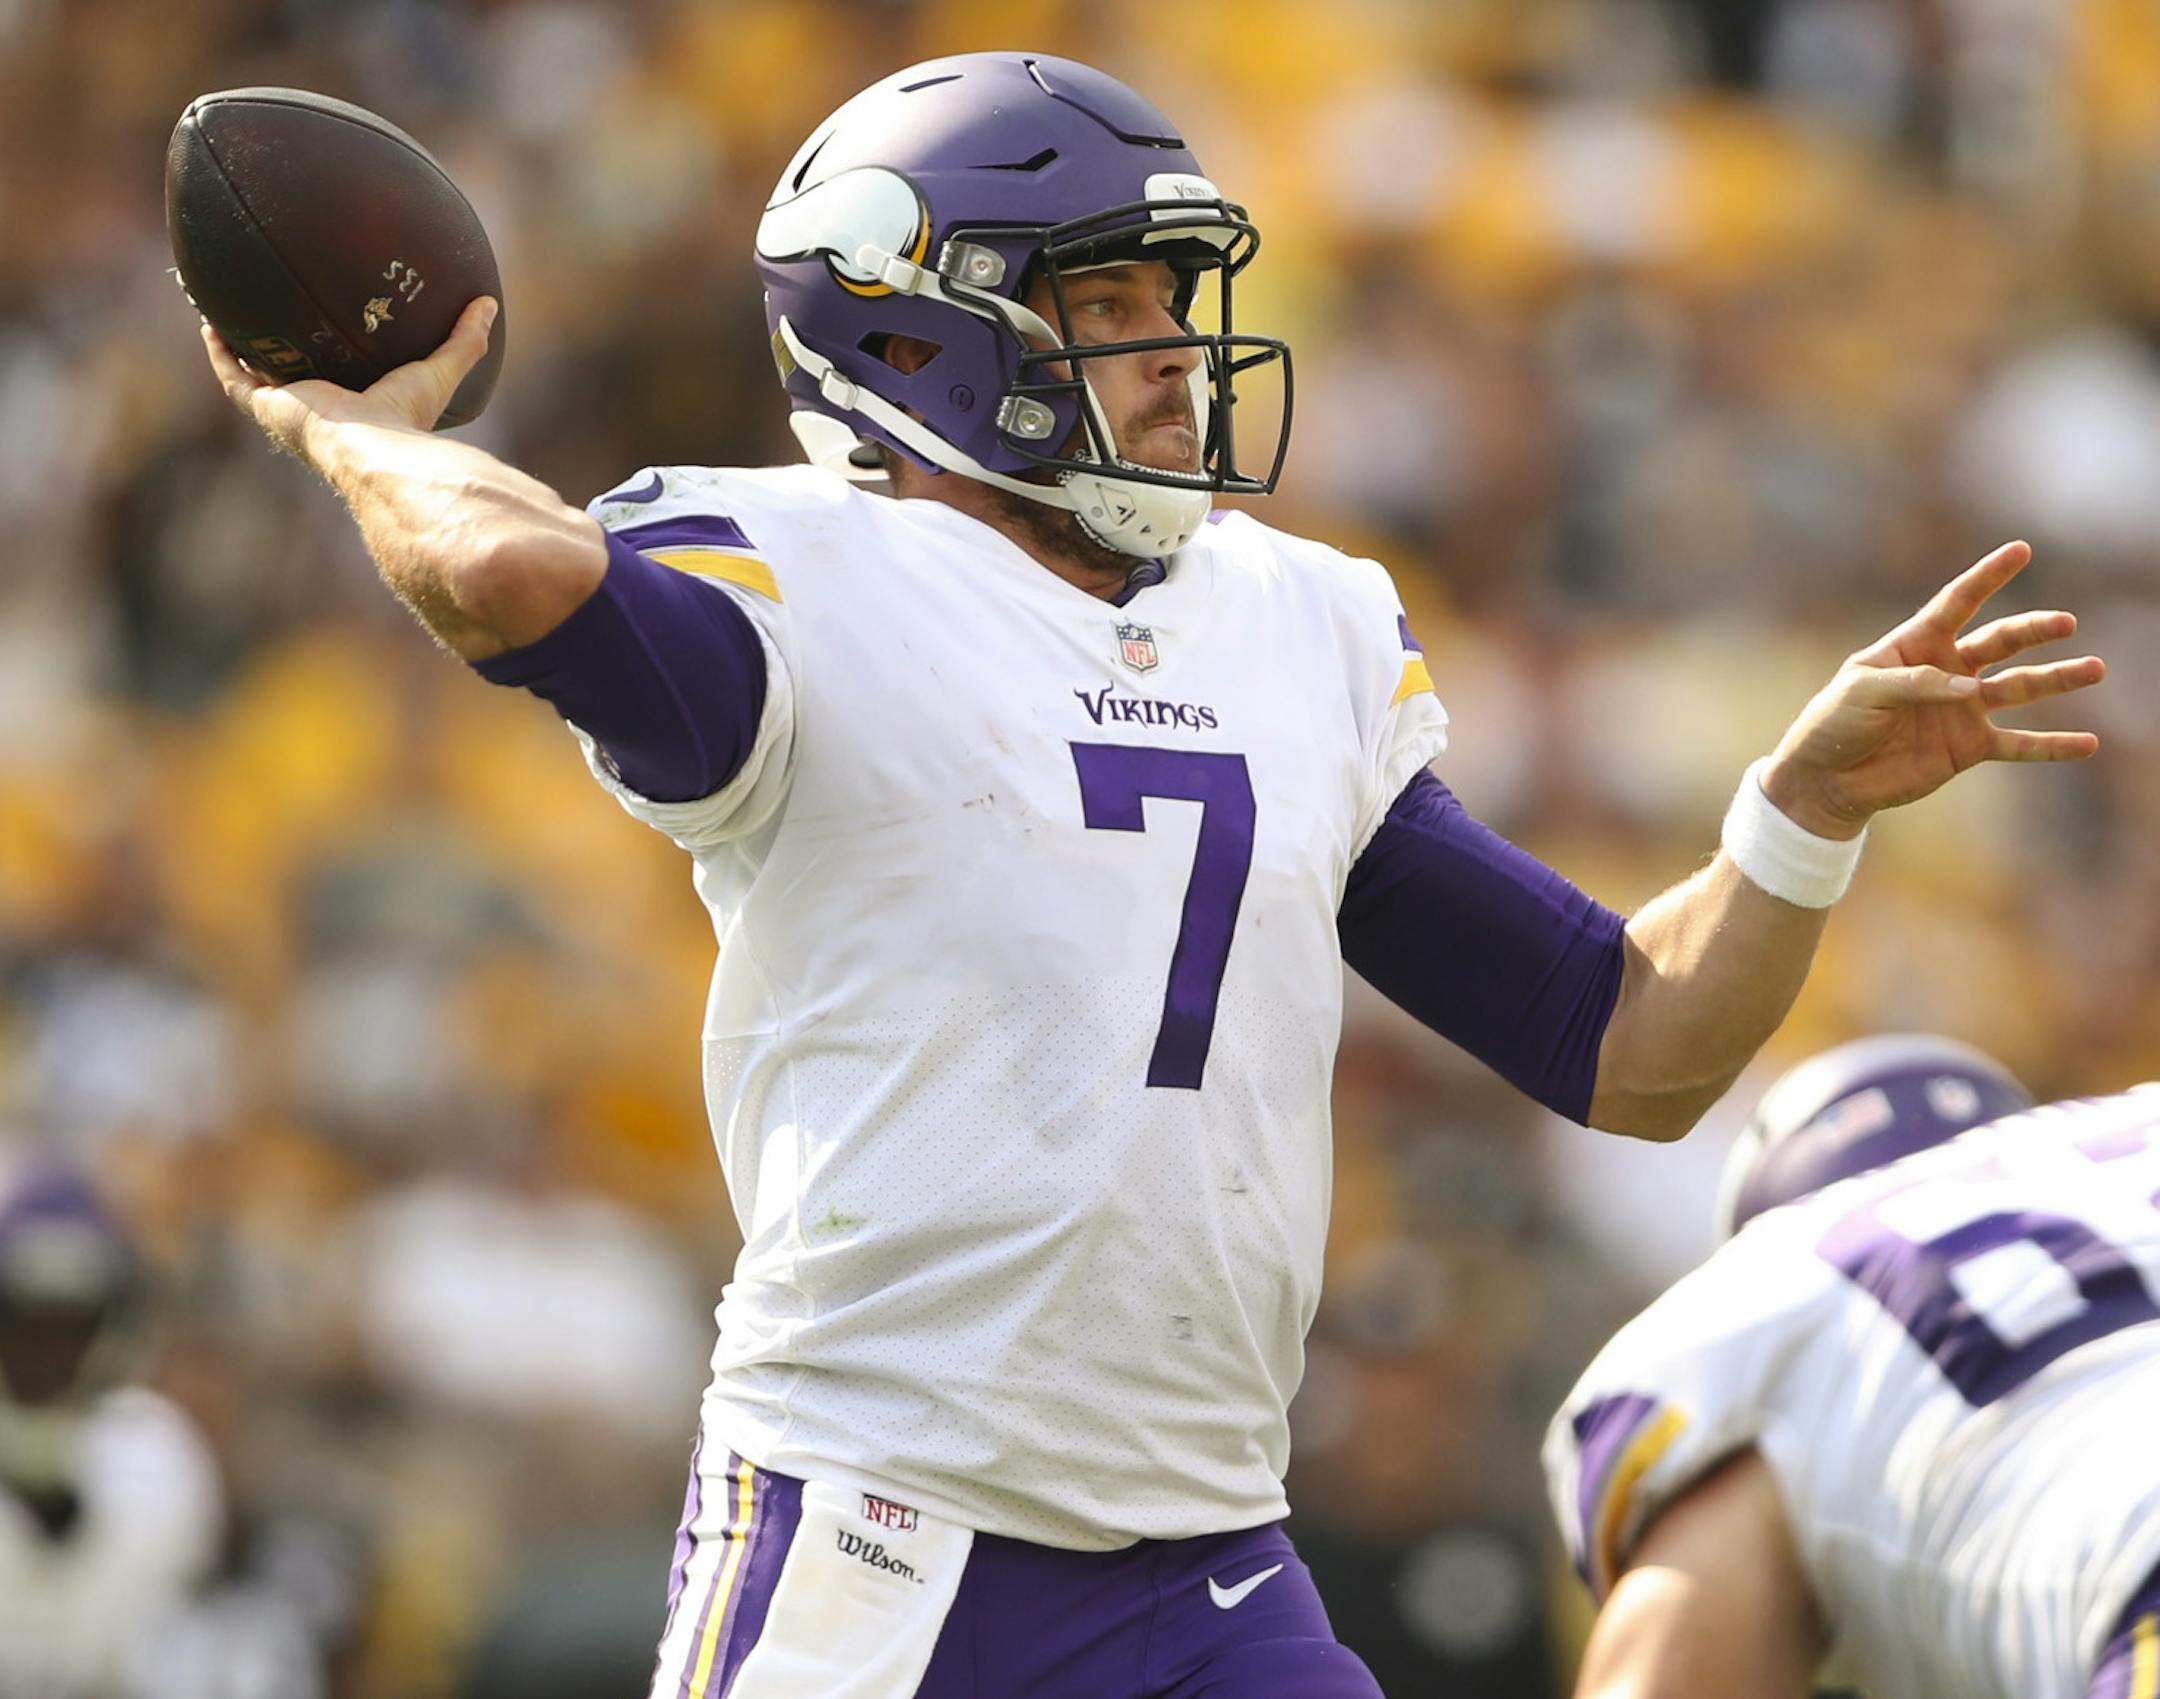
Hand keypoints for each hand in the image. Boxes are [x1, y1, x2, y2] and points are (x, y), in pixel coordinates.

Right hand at [201, 295, 498, 459]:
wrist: (371, 447)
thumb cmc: (407, 417)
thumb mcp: (440, 370)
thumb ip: (466, 340)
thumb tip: (490, 303)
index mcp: (353, 406)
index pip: (337, 379)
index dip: (327, 356)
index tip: (322, 328)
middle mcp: (316, 409)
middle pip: (289, 374)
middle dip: (276, 347)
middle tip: (268, 311)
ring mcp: (286, 409)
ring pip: (252, 372)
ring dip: (238, 342)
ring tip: (226, 308)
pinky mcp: (263, 407)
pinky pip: (233, 375)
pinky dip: (220, 350)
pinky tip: (208, 319)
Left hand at [1761, 540, 2103, 838]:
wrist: (1826, 779)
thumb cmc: (1834, 724)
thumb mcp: (1862, 692)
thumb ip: (1915, 684)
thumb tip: (1969, 689)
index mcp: (1915, 645)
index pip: (1957, 603)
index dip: (1988, 577)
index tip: (2021, 550)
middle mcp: (1947, 671)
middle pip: (2000, 642)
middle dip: (2033, 630)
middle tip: (2065, 622)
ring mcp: (1962, 709)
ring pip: (2019, 688)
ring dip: (2057, 679)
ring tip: (2094, 669)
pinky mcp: (1969, 748)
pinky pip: (2019, 745)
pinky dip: (2052, 746)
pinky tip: (2087, 744)